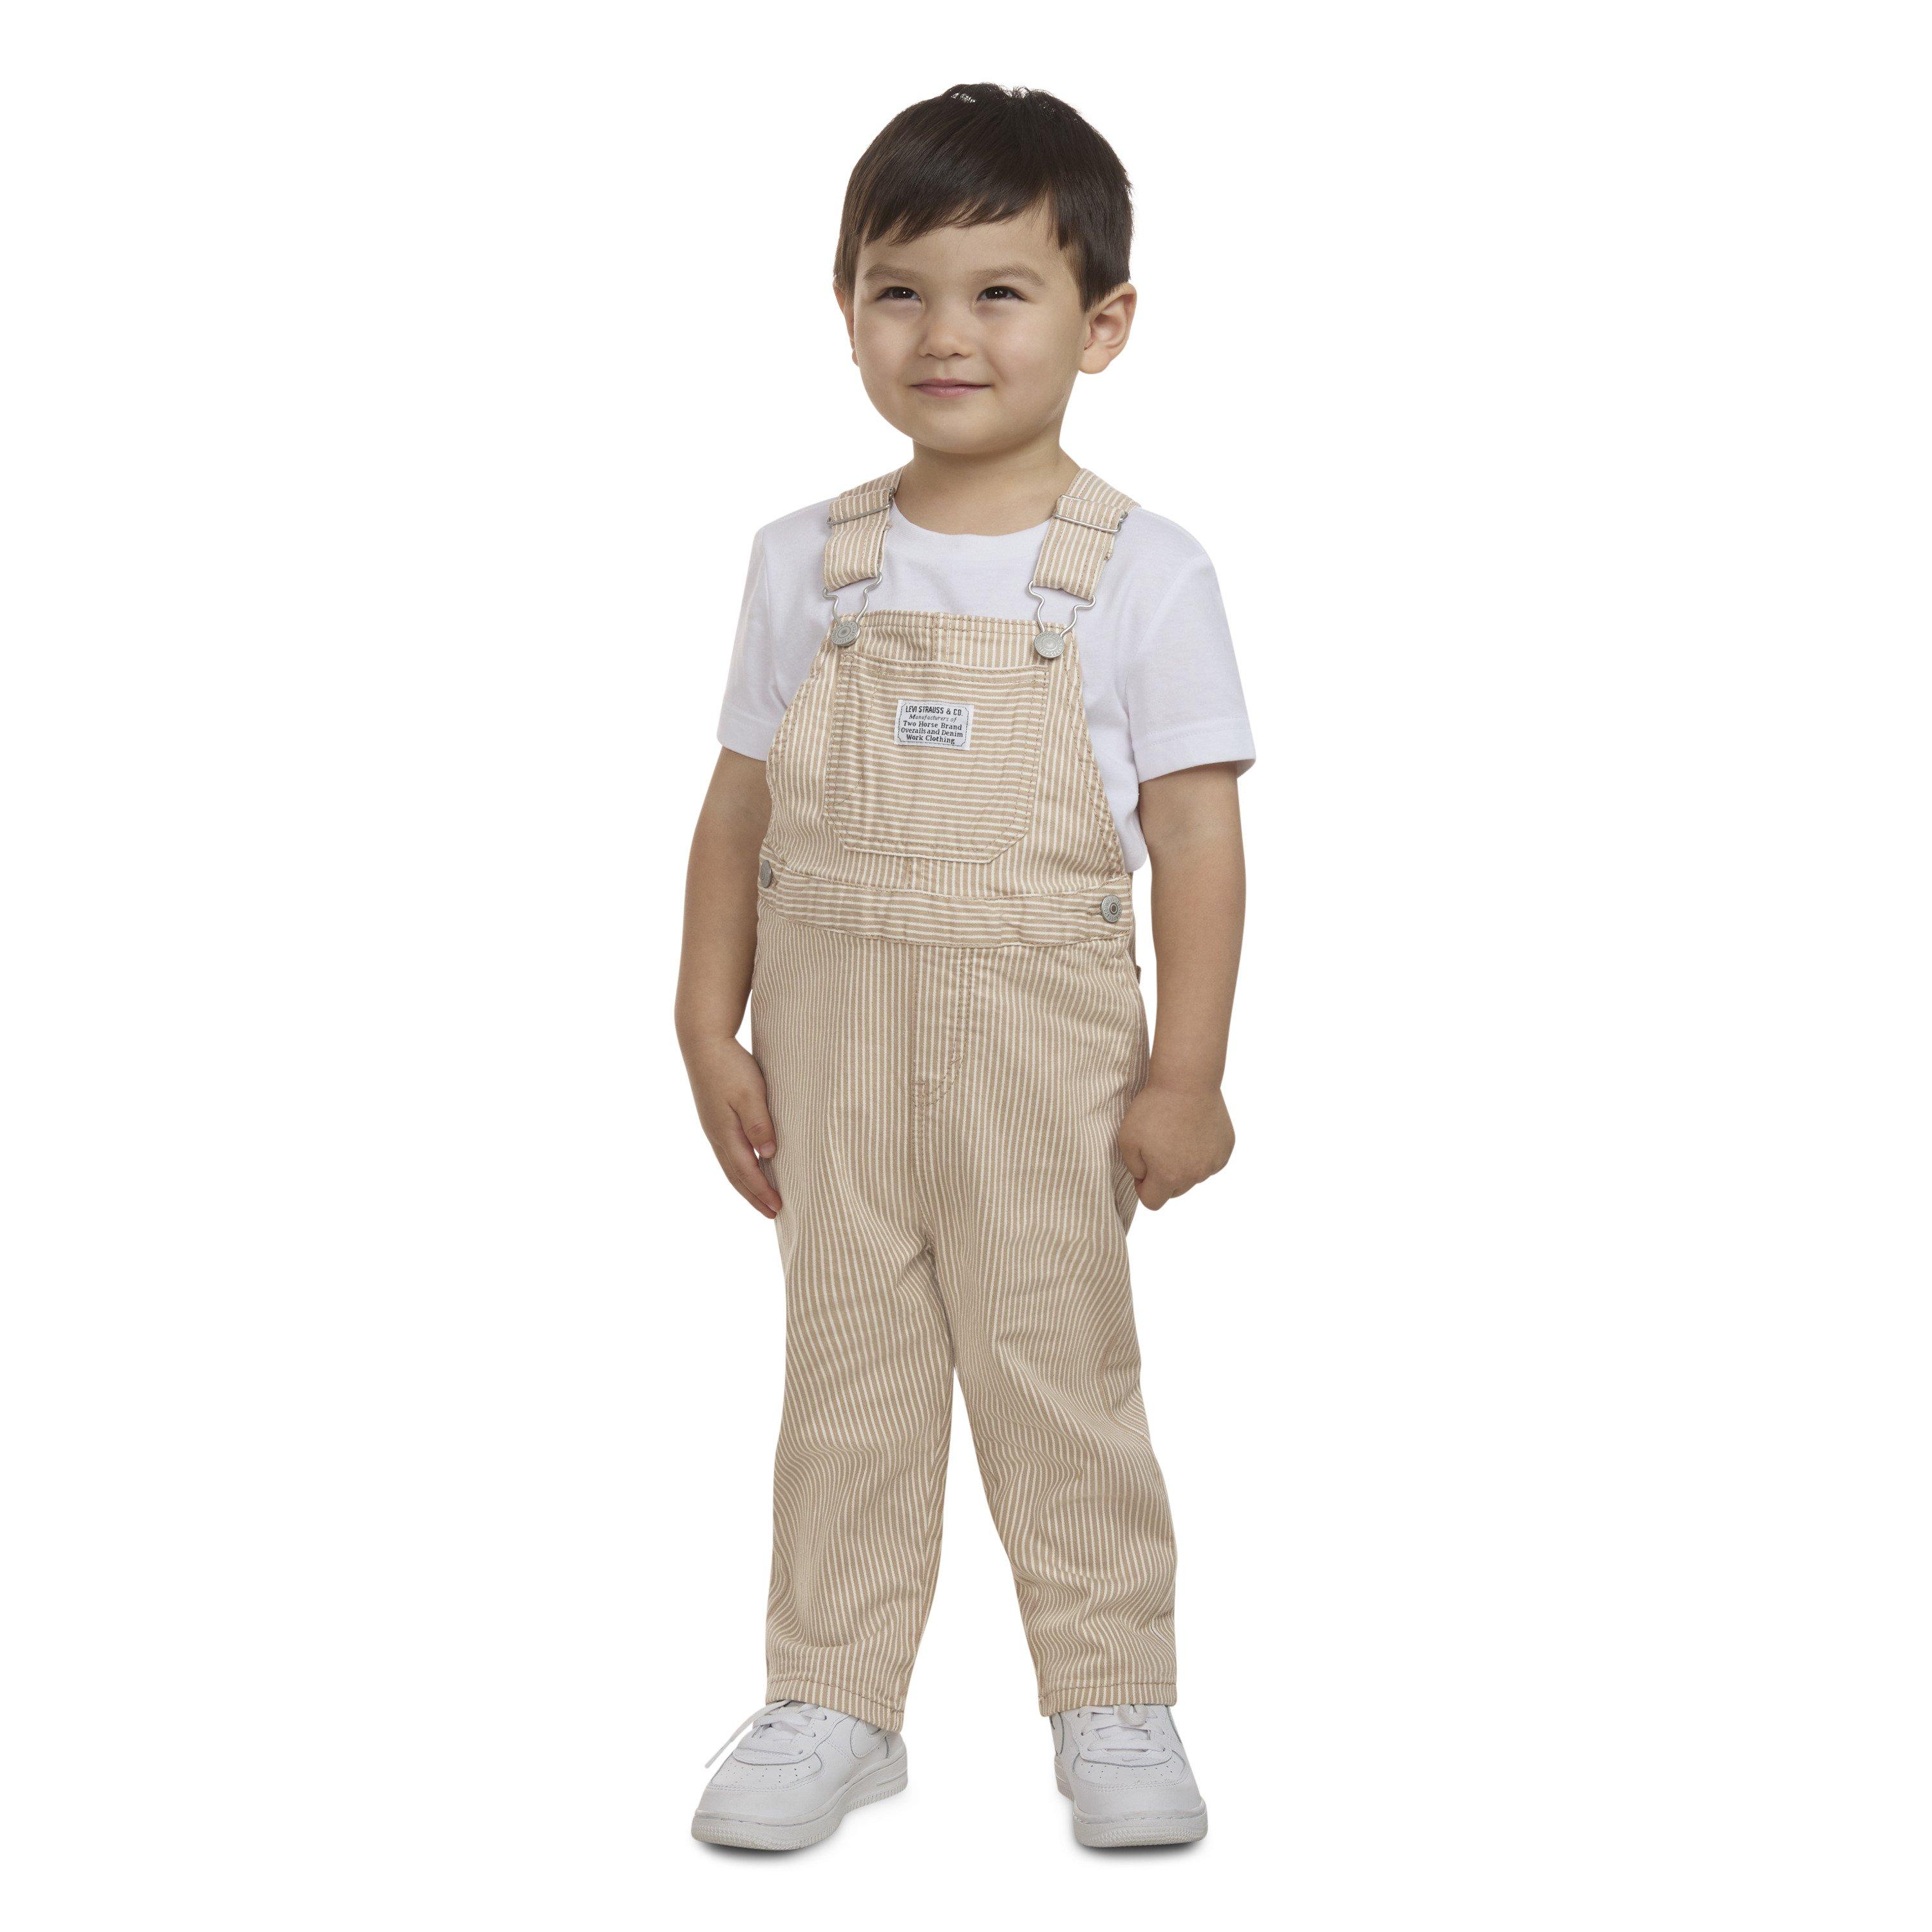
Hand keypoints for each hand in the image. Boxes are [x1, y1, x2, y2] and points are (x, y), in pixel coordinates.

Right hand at [684, 1035, 781, 1217]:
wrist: (703, 1043)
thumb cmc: (730, 1066)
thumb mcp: (750, 1093)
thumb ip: (759, 1125)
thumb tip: (769, 1156)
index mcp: (725, 1133)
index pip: (747, 1171)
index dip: (762, 1191)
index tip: (778, 1208)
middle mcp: (717, 1135)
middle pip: (736, 1175)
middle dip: (754, 1196)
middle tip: (772, 1214)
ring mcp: (714, 1128)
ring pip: (731, 1165)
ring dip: (746, 1184)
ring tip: (761, 1198)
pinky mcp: (715, 1118)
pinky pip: (729, 1152)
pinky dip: (740, 1167)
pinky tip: (750, 1166)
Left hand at [1117, 1080, 1233, 1209]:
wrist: (1187, 1080)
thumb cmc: (1153, 1107)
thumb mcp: (1126, 1139)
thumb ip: (1133, 1168)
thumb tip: (1144, 1177)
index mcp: (1168, 1176)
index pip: (1153, 1202)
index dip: (1143, 1187)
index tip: (1142, 1168)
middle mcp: (1194, 1175)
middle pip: (1175, 1191)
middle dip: (1164, 1177)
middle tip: (1159, 1148)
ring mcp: (1213, 1162)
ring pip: (1193, 1176)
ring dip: (1184, 1165)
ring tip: (1177, 1136)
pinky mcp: (1226, 1148)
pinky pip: (1210, 1161)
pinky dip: (1201, 1153)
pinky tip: (1193, 1131)